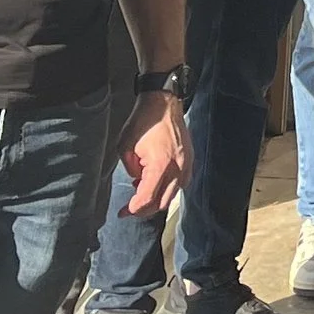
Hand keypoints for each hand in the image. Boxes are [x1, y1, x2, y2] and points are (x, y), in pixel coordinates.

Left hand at [115, 92, 190, 219]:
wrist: (163, 102)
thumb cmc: (143, 121)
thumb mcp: (125, 147)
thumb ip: (131, 170)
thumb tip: (138, 180)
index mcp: (160, 165)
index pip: (147, 198)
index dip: (133, 209)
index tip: (123, 211)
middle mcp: (177, 168)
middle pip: (161, 202)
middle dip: (144, 209)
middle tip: (130, 208)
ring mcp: (186, 164)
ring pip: (173, 194)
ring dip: (157, 198)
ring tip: (142, 190)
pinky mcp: (190, 159)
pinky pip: (181, 183)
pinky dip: (169, 188)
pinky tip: (158, 181)